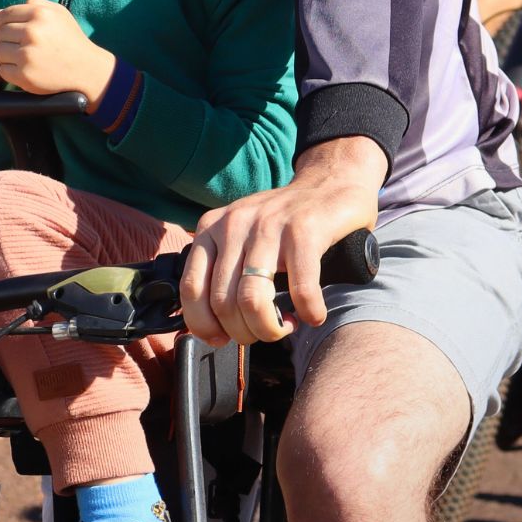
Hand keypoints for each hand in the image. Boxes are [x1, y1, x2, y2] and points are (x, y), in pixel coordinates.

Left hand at [0, 0, 114, 99]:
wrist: (87, 70)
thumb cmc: (69, 40)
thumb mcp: (58, 13)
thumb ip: (33, 4)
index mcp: (40, 14)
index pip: (4, 15)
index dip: (2, 24)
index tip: (10, 32)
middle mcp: (32, 32)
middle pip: (0, 33)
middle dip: (8, 40)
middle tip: (25, 46)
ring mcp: (28, 55)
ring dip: (8, 56)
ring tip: (26, 58)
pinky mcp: (25, 75)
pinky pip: (2, 71)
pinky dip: (11, 72)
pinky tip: (27, 70)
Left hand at [179, 142, 381, 346]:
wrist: (330, 182)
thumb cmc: (284, 222)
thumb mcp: (241, 237)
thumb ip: (222, 270)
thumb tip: (213, 327)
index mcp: (211, 228)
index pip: (191, 289)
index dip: (203, 325)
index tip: (222, 338)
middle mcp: (234, 224)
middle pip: (223, 303)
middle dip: (244, 332)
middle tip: (265, 331)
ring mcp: (269, 226)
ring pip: (252, 300)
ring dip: (269, 328)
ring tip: (285, 325)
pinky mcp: (304, 231)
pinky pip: (300, 289)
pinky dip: (309, 312)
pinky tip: (314, 314)